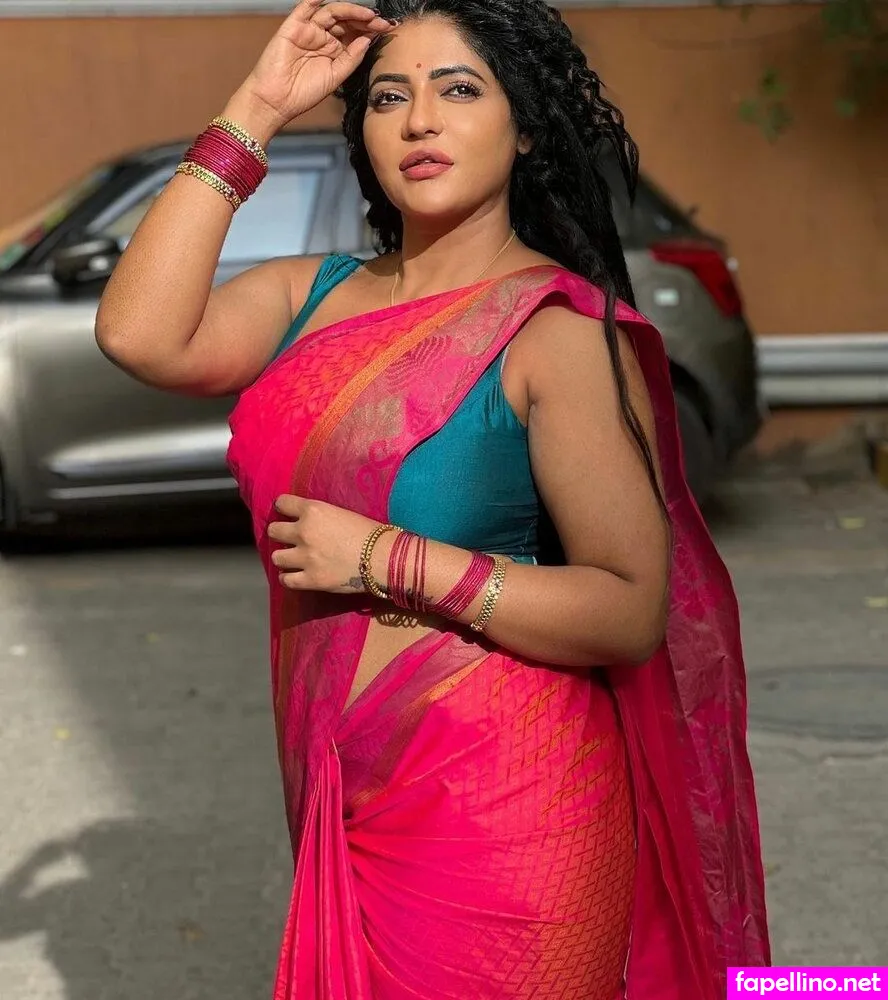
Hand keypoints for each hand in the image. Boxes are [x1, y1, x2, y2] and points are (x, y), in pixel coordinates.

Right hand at [235, 0, 396, 134]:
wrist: (276, 101)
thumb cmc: (303, 93)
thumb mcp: (336, 77)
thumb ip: (351, 58)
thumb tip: (368, 40)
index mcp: (333, 50)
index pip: (355, 34)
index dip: (371, 30)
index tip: (388, 30)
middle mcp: (322, 38)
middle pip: (346, 21)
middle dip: (365, 20)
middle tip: (382, 22)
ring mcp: (308, 31)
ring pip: (332, 12)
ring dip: (351, 11)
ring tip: (368, 15)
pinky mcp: (293, 27)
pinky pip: (306, 8)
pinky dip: (317, 1)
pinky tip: (333, 2)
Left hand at [268, 495, 382, 593]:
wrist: (384, 557)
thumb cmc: (369, 533)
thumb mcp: (340, 513)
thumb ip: (318, 516)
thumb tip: (303, 521)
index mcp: (313, 510)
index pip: (281, 503)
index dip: (283, 509)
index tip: (287, 514)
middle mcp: (304, 532)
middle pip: (273, 531)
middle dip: (281, 535)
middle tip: (291, 540)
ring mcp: (306, 557)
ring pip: (276, 557)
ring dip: (285, 558)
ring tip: (295, 560)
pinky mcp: (311, 579)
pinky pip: (285, 580)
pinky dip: (289, 578)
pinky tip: (297, 576)